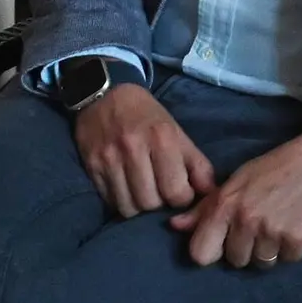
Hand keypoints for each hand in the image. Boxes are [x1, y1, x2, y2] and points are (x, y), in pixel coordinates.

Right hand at [72, 81, 215, 218]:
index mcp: (161, 137)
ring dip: (139, 206)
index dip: (182, 198)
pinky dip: (120, 201)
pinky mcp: (91, 166)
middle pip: (151, 203)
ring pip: (128, 208)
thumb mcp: (176, 132)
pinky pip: (110, 201)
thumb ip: (196, 163)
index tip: (180, 191)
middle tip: (159, 191)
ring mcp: (109, 159)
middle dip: (159, 204)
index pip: (176, 191)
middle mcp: (133, 148)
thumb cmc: (146, 115)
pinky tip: (126, 188)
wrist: (103, 94)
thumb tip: (210, 192)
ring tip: (142, 192)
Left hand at [174, 121, 301, 267]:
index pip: (200, 254)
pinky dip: (291, 248)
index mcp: (226, 204)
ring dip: (269, 249)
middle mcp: (247, 221)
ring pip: (262, 263)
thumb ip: (206, 208)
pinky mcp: (299, 240)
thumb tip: (175, 226)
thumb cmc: (275, 167)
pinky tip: (295, 225)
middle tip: (260, 225)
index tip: (223, 240)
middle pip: (235, 261)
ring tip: (278, 224)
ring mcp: (274, 232)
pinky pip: (288, 260)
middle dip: (245, 247)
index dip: (211, 250)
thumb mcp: (237, 180)